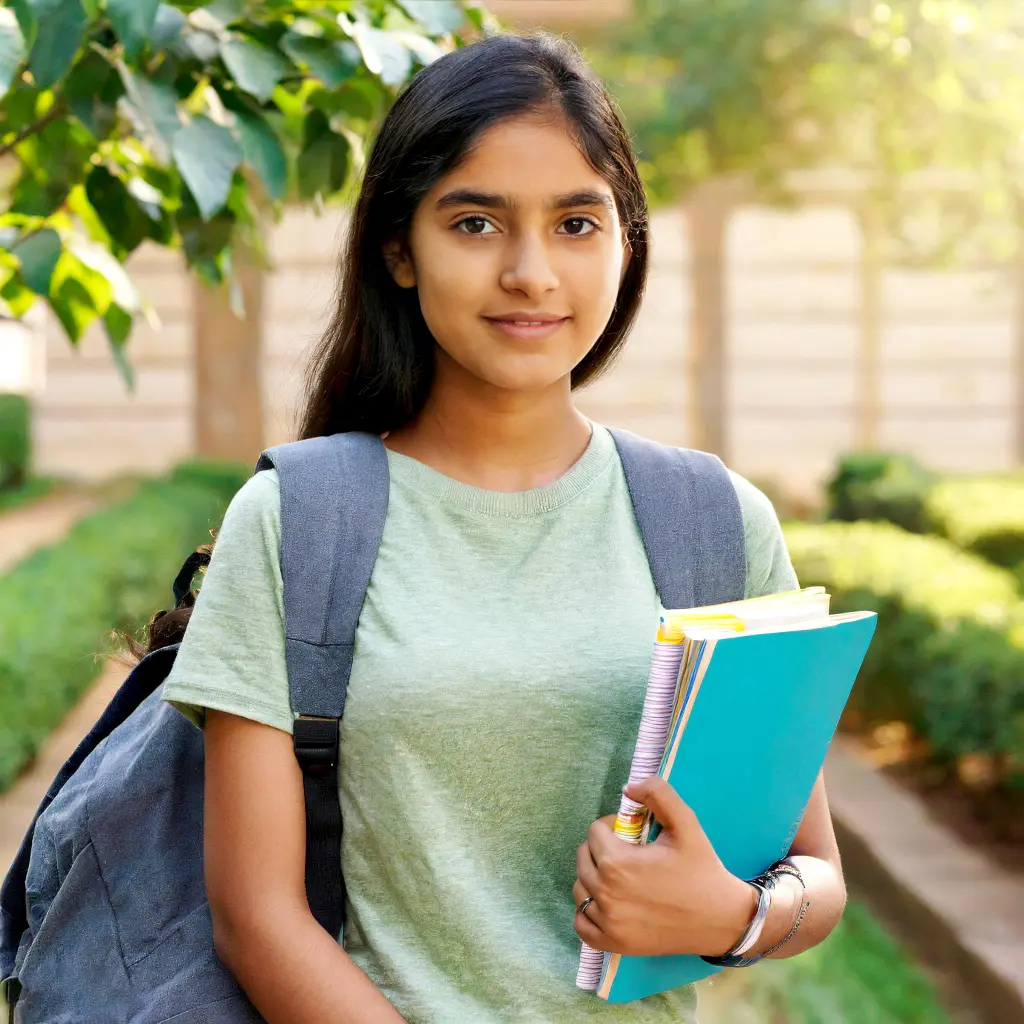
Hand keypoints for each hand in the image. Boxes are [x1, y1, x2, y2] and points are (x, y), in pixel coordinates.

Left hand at [572, 776, 756, 957]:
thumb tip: (629, 788)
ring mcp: (607, 923)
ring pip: (580, 888)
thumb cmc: (702, 870)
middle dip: (601, 848)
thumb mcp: (686, 824)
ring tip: (620, 875)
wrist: (721, 919)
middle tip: (628, 853)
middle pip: (583, 857)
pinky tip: (609, 902)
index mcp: (617, 863)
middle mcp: (605, 894)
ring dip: (593, 877)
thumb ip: (658, 795)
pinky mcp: (612, 944)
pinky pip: (581, 923)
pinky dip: (588, 911)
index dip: (612, 826)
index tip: (631, 833)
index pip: (594, 832)